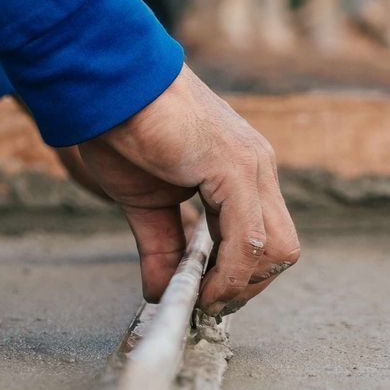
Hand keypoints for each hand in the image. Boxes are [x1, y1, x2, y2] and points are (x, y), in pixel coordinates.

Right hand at [75, 66, 299, 313]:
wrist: (106, 86)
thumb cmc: (123, 132)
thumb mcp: (147, 204)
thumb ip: (163, 248)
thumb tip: (162, 293)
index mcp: (243, 171)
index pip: (268, 240)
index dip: (240, 278)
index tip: (203, 296)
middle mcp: (258, 167)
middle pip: (283, 250)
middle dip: (246, 289)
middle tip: (205, 303)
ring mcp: (252, 165)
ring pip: (277, 249)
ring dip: (240, 287)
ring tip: (199, 298)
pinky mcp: (234, 167)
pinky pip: (247, 240)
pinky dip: (228, 275)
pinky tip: (198, 287)